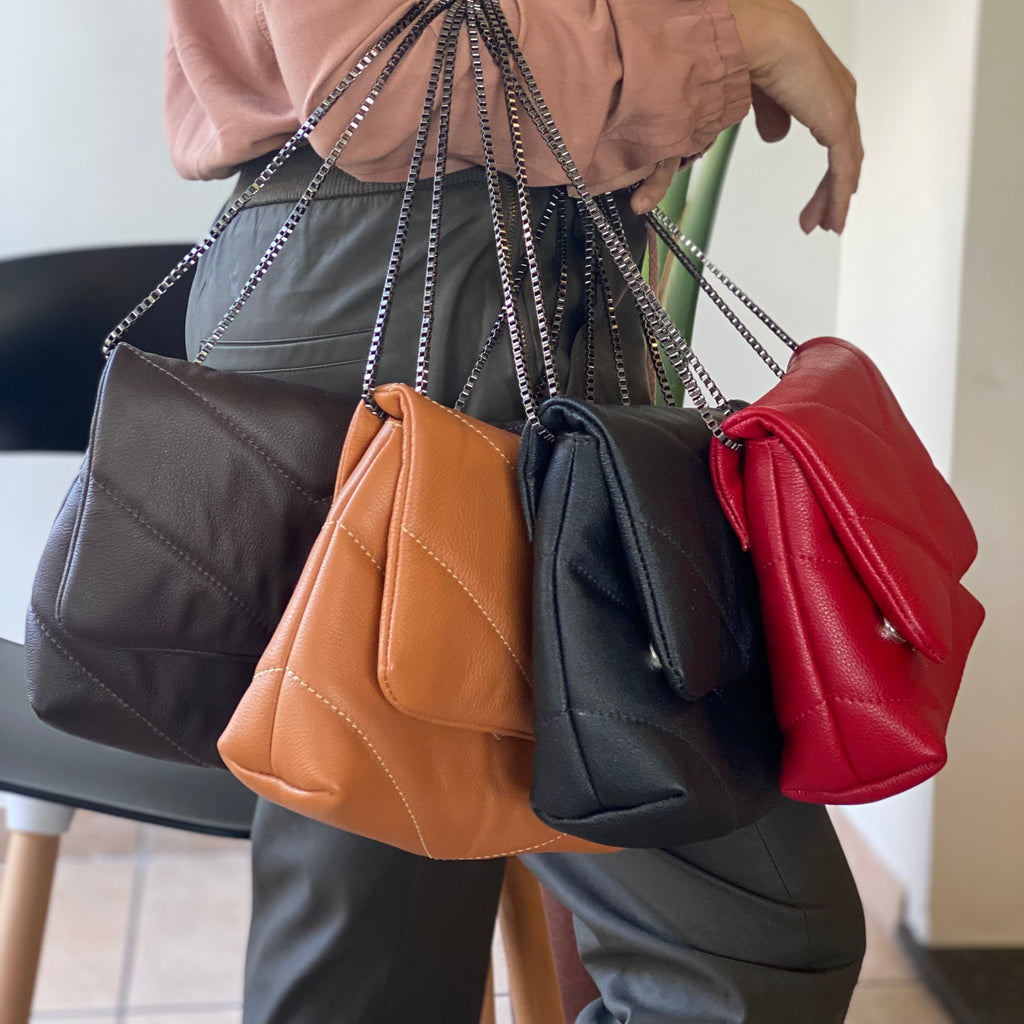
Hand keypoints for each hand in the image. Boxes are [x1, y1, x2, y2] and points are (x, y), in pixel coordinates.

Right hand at [726, 0, 862, 232]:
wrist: (759, 37)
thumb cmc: (754, 50)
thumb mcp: (762, 94)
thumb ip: (773, 116)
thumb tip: (776, 136)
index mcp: (822, 87)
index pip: (834, 137)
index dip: (828, 169)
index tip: (819, 196)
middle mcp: (839, 97)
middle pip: (844, 156)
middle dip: (832, 191)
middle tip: (822, 219)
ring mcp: (841, 109)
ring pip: (846, 166)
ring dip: (835, 199)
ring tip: (826, 225)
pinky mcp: (836, 122)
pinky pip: (843, 168)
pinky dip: (839, 196)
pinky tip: (834, 216)